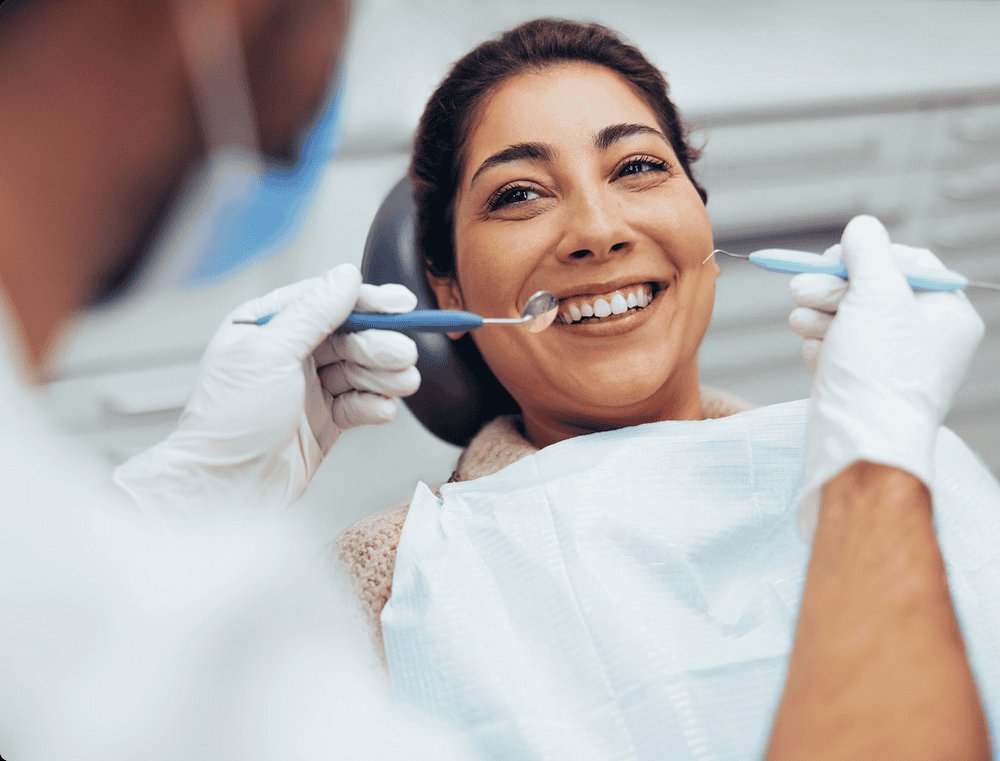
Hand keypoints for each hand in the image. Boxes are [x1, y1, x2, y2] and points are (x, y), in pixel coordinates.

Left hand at [114, 264, 419, 513]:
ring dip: (384, 376)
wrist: (226, 490)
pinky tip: (382, 409)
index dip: (365, 301)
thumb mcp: (270, 354)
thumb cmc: (229, 423)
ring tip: (402, 383)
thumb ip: (312, 313)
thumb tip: (345, 277)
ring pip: (359, 369)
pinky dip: (374, 405)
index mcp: (265, 327)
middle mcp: (288, 354)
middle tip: (403, 354)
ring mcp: (307, 388)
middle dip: (379, 344)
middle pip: (349, 336)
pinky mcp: (324, 420)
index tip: (401, 304)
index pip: (324, 301)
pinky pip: (359, 403)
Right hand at [789, 216, 983, 537]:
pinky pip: (835, 347)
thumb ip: (869, 251)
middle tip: (803, 291)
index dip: (866, 255)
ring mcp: (889, 363)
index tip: (834, 260)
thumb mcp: (878, 294)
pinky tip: (818, 358)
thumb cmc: (879, 373)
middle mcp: (923, 339)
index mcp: (947, 315)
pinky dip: (820, 347)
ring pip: (846, 317)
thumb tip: (861, 227)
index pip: (908, 262)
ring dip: (818, 314)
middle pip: (870, 289)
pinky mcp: (859, 382)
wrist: (858, 444)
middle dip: (832, 288)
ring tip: (804, 325)